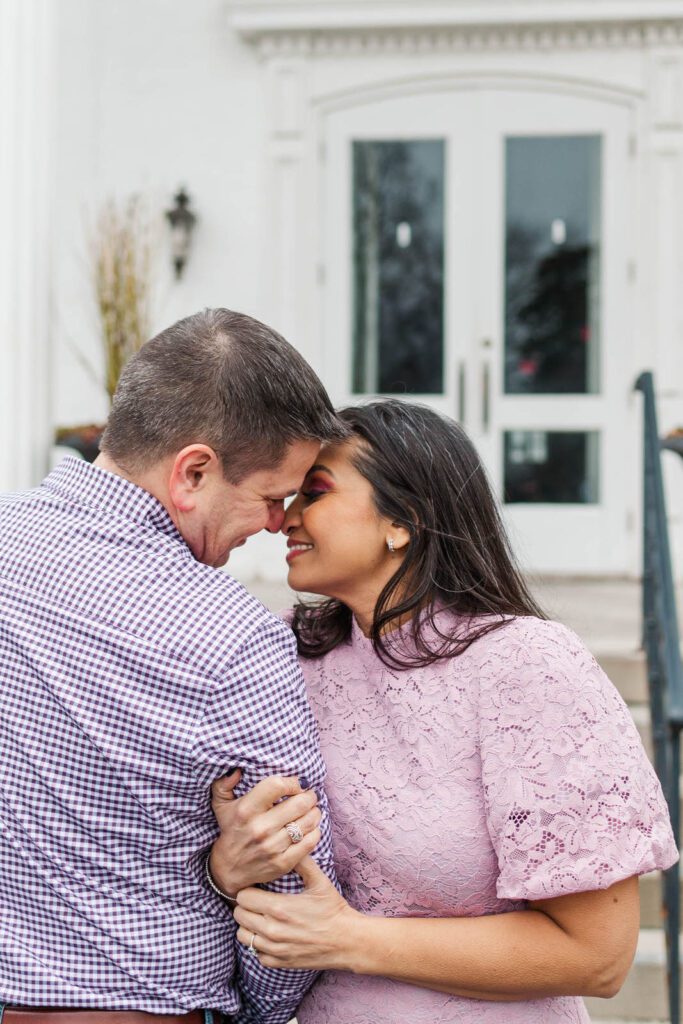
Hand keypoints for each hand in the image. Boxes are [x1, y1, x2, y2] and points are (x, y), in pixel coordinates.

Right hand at [209, 772, 321, 894]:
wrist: (228, 869)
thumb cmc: (231, 830)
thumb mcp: (221, 805)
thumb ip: (224, 783)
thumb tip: (237, 771)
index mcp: (246, 810)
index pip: (277, 786)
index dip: (293, 782)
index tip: (298, 784)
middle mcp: (260, 828)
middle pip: (299, 803)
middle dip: (310, 796)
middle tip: (309, 795)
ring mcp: (272, 847)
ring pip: (308, 822)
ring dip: (315, 812)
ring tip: (312, 809)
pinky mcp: (283, 863)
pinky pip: (309, 842)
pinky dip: (315, 831)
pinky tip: (311, 827)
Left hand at [234, 856, 362, 969]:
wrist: (347, 940)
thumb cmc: (333, 908)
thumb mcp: (319, 880)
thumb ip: (301, 861)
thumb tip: (293, 841)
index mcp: (278, 907)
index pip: (243, 897)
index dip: (249, 890)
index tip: (258, 889)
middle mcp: (272, 930)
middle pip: (239, 915)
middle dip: (246, 906)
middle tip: (259, 902)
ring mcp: (274, 949)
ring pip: (242, 935)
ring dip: (249, 926)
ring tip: (261, 919)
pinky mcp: (278, 962)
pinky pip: (255, 952)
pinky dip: (259, 944)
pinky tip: (271, 935)